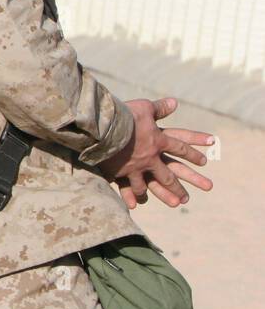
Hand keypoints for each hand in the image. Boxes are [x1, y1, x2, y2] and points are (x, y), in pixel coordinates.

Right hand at [97, 98, 214, 208]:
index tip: (204, 162)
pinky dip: (130, 196)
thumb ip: (159, 108)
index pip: (179, 148)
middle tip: (192, 195)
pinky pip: (127, 186)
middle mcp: (150, 157)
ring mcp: (136, 167)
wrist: (104, 128)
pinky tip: (134, 205)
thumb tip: (174, 102)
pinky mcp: (120, 172)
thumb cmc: (125, 115)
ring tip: (170, 203)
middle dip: (181, 184)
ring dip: (160, 194)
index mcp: (158, 141)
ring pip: (150, 184)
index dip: (192, 154)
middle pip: (169, 174)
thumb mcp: (144, 108)